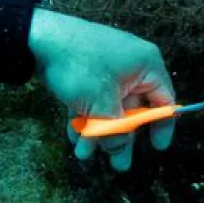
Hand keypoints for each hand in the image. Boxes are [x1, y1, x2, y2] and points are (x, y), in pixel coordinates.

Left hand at [27, 8, 176, 171]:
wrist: (39, 37)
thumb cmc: (80, 67)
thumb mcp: (101, 105)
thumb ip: (115, 132)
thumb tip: (121, 153)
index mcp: (146, 66)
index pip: (164, 101)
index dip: (160, 126)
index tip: (155, 147)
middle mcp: (132, 66)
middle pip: (133, 110)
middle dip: (119, 138)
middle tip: (117, 165)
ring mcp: (109, 68)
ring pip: (109, 108)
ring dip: (97, 132)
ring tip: (82, 154)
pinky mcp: (89, 72)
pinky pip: (94, 100)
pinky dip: (86, 118)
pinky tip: (73, 136)